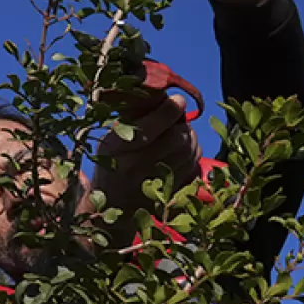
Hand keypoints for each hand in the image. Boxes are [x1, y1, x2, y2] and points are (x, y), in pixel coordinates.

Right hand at [92, 94, 200, 245]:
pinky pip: (192, 167)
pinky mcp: (169, 194)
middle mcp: (135, 166)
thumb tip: (163, 98)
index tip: (177, 100)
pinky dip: (193, 154)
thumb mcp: (110, 141)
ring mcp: (154, 183)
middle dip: (184, 125)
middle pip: (176, 139)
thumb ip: (133, 122)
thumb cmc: (111, 165)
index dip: (169, 111)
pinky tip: (185, 150)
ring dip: (191, 138)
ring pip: (188, 153)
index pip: (150, 127)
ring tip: (183, 132)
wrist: (112, 205)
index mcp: (116, 149)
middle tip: (180, 118)